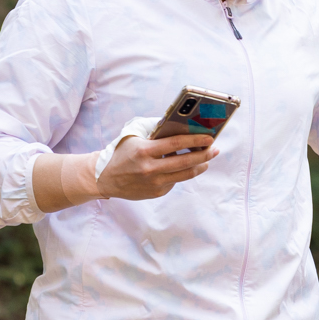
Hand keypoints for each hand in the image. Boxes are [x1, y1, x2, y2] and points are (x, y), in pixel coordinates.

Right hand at [98, 133, 216, 198]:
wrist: (104, 177)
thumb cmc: (121, 153)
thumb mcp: (134, 137)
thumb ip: (155, 132)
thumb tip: (181, 127)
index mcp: (144, 150)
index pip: (176, 144)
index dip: (195, 140)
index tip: (209, 137)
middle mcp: (150, 168)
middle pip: (186, 162)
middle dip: (204, 155)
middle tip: (214, 150)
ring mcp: (154, 182)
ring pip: (185, 174)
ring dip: (200, 166)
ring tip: (207, 160)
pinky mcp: (156, 192)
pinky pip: (174, 181)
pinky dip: (181, 173)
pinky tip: (184, 167)